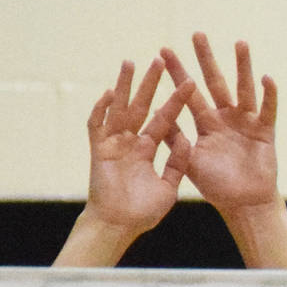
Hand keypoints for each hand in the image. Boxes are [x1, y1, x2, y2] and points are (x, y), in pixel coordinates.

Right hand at [79, 58, 194, 236]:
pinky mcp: (97, 151)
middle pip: (140, 106)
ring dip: (123, 86)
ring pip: (118, 109)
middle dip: (150, 84)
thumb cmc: (143, 211)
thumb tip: (187, 139)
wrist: (120, 226)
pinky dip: (101, 110)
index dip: (175, 101)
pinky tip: (108, 93)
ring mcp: (113, 144)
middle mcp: (130, 142)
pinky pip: (97, 126)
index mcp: (148, 149)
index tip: (189, 83)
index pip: (164, 119)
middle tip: (159, 60)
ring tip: (130, 63)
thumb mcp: (169, 185)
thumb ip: (177, 163)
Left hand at [161, 33, 279, 218]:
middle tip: (197, 34)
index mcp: (206, 124)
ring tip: (240, 43)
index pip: (188, 93)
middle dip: (205, 59)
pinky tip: (266, 78)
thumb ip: (174, 139)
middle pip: (215, 82)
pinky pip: (268, 110)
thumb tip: (154, 115)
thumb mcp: (189, 162)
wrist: (244, 205)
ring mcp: (246, 123)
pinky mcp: (265, 132)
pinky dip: (269, 96)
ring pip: (243, 89)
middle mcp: (226, 118)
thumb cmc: (217, 187)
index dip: (177, 72)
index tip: (163, 50)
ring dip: (242, 67)